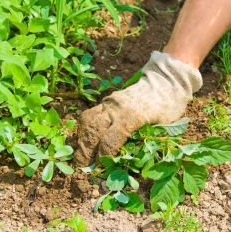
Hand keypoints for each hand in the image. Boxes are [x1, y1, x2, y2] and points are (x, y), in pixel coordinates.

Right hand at [73, 51, 202, 166]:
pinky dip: (86, 127)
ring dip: (82, 139)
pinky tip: (87, 136)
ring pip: (87, 121)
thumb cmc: (168, 107)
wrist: (165, 81)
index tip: (100, 169)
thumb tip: (127, 162)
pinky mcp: (107, 100)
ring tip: (82, 152)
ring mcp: (110, 102)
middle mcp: (116, 109)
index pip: (109, 142)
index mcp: (131, 117)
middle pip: (93, 132)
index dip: (103, 158)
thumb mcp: (164, 128)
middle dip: (86, 151)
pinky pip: (91, 113)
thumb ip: (145, 143)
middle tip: (84, 166)